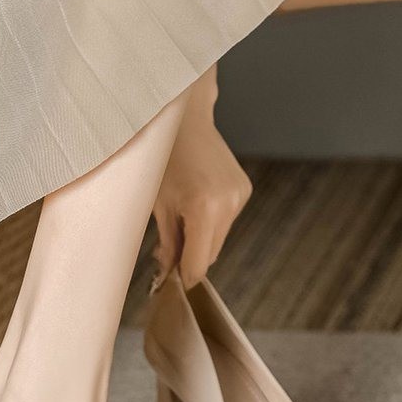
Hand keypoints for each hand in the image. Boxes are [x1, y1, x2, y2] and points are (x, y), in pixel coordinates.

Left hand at [152, 66, 251, 289]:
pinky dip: (210, 224)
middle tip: (167, 255)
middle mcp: (228, 204)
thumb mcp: (157, 204)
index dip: (183, 278)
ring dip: (200, 242)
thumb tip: (168, 275)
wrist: (184, 117)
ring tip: (179, 223)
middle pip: (210, 256)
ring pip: (218, 241)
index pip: (197, 264)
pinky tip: (195, 205)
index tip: (170, 285)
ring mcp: (239, 196)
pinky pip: (225, 223)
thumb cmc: (161, 157)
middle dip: (189, 260)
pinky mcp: (244, 190)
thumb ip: (167, 243)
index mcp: (203, 208)